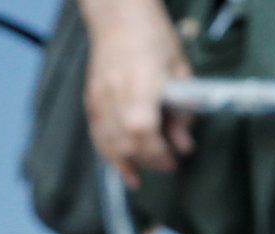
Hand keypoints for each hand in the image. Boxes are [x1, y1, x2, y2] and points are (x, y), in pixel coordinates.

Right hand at [80, 0, 194, 187]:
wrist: (120, 19)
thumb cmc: (155, 42)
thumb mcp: (182, 73)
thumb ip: (183, 112)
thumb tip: (184, 146)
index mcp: (140, 83)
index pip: (142, 129)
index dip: (156, 152)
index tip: (172, 162)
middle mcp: (115, 92)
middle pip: (124, 140)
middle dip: (146, 160)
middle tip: (166, 166)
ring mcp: (98, 96)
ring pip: (106, 141)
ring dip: (124, 163)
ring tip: (141, 175)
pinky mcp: (90, 100)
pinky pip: (96, 134)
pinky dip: (108, 153)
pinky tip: (121, 166)